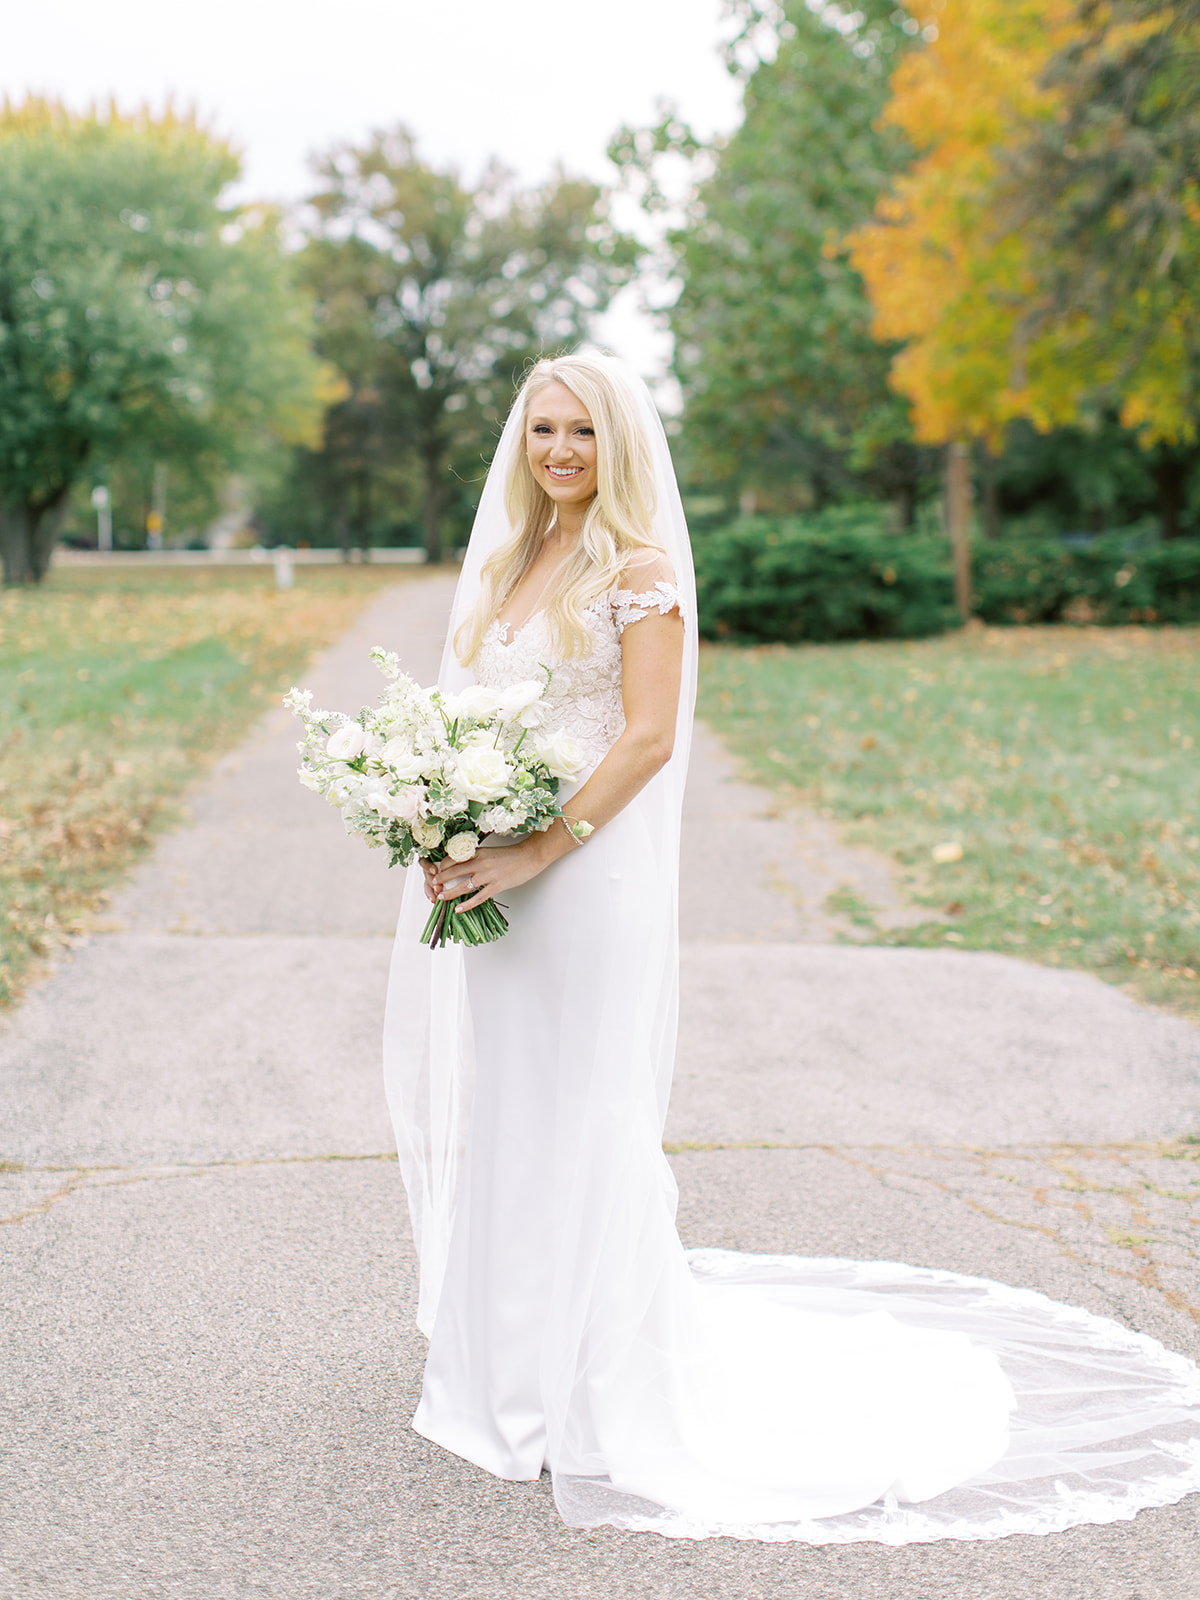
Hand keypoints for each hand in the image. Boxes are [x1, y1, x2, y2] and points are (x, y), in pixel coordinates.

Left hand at [430, 836, 551, 914]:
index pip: (453, 859)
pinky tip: (458, 908)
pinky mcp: (496, 886)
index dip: (442, 867)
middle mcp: (481, 863)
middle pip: (454, 872)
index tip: (437, 872)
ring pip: (463, 885)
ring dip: (449, 892)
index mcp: (478, 853)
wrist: (529, 857)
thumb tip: (463, 865)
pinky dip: (466, 904)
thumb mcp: (490, 852)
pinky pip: (478, 897)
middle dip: (441, 879)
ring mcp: (488, 875)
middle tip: (433, 885)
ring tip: (441, 897)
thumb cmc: (511, 855)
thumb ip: (476, 858)